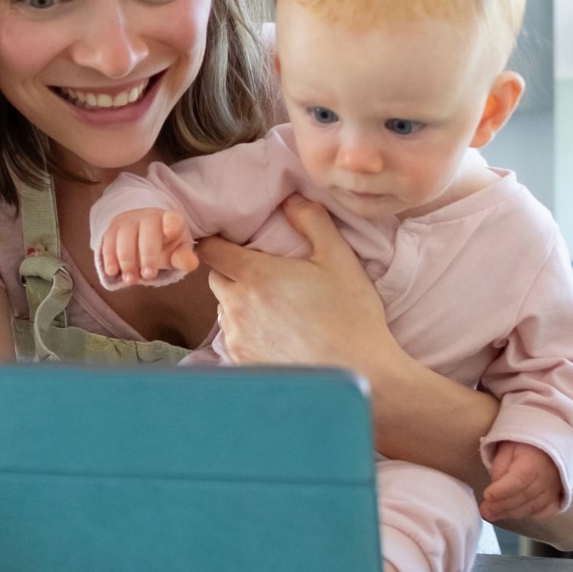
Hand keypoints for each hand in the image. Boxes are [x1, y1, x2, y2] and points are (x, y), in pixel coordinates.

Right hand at [99, 207, 197, 284]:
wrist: (142, 235)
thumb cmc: (165, 245)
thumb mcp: (178, 252)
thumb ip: (184, 258)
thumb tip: (191, 264)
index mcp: (171, 221)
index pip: (173, 219)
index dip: (171, 224)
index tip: (169, 232)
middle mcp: (149, 216)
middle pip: (147, 230)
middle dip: (147, 254)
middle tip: (148, 276)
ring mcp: (129, 221)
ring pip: (125, 236)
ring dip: (127, 260)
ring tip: (131, 280)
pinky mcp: (113, 229)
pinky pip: (108, 241)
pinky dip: (109, 257)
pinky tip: (113, 272)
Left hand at [195, 195, 394, 374]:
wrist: (361, 373)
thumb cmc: (352, 314)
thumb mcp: (338, 257)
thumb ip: (311, 221)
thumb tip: (291, 198)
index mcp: (255, 276)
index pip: (211, 250)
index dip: (217, 242)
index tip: (232, 242)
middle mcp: (237, 308)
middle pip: (217, 279)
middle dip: (232, 272)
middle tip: (263, 274)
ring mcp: (238, 339)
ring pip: (225, 311)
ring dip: (240, 304)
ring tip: (274, 308)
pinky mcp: (244, 364)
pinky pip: (235, 339)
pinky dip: (248, 333)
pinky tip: (277, 335)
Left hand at [479, 443, 562, 521]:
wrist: (548, 450)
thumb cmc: (524, 448)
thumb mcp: (507, 449)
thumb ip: (499, 468)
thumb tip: (494, 489)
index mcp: (532, 463)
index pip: (517, 480)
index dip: (501, 490)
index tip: (486, 495)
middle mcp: (545, 479)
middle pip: (521, 497)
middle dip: (499, 506)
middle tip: (483, 511)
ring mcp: (552, 492)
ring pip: (528, 508)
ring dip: (508, 513)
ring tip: (491, 515)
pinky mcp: (556, 500)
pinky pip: (541, 514)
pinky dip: (527, 516)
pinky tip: (512, 513)